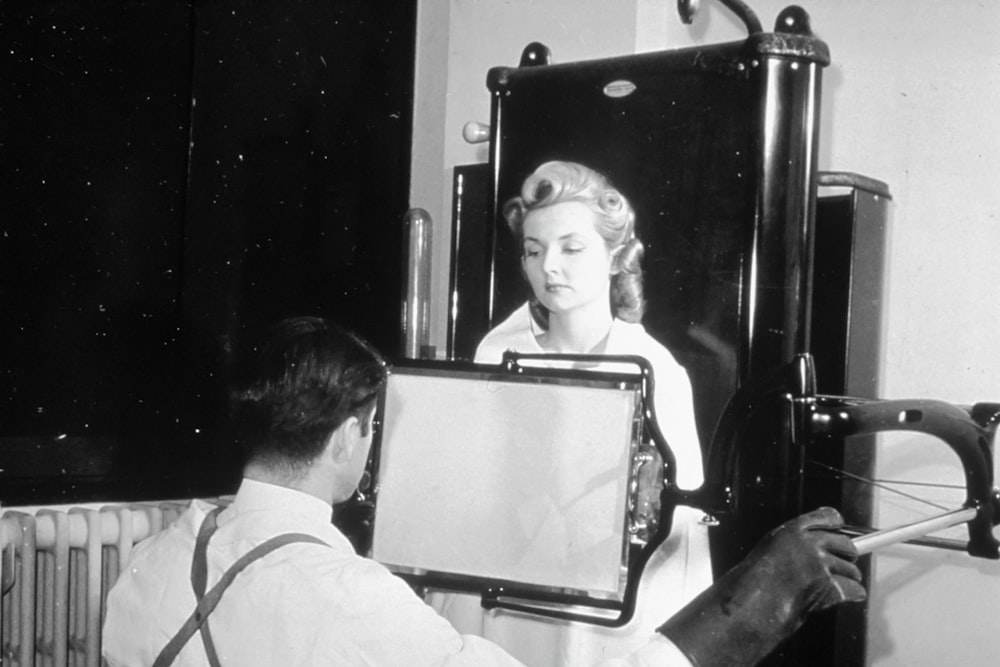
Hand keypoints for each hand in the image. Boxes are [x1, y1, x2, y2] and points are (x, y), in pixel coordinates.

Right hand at [658, 506, 864, 666]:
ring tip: (839, 584)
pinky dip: (854, 594)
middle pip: (846, 543)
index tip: (840, 527)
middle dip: (849, 554)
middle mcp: (810, 544)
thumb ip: (793, 540)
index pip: (827, 517)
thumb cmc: (756, 578)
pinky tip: (849, 595)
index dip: (836, 523)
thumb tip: (815, 542)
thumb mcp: (770, 545)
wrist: (754, 600)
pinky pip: (854, 589)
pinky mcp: (829, 586)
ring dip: (849, 577)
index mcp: (794, 530)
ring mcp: (821, 565)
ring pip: (852, 569)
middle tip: (846, 562)